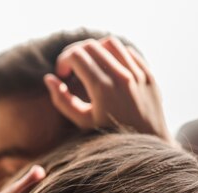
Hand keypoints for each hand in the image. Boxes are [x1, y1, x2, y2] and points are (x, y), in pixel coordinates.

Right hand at [44, 36, 173, 143]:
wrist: (148, 143)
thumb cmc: (110, 136)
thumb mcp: (81, 121)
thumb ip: (62, 100)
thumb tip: (49, 78)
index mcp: (102, 88)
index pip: (76, 55)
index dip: (63, 60)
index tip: (61, 74)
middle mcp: (122, 76)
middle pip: (90, 45)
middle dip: (74, 53)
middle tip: (70, 69)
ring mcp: (138, 73)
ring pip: (110, 42)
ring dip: (94, 49)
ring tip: (88, 65)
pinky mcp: (148, 73)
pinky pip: (128, 52)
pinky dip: (112, 54)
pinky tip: (107, 69)